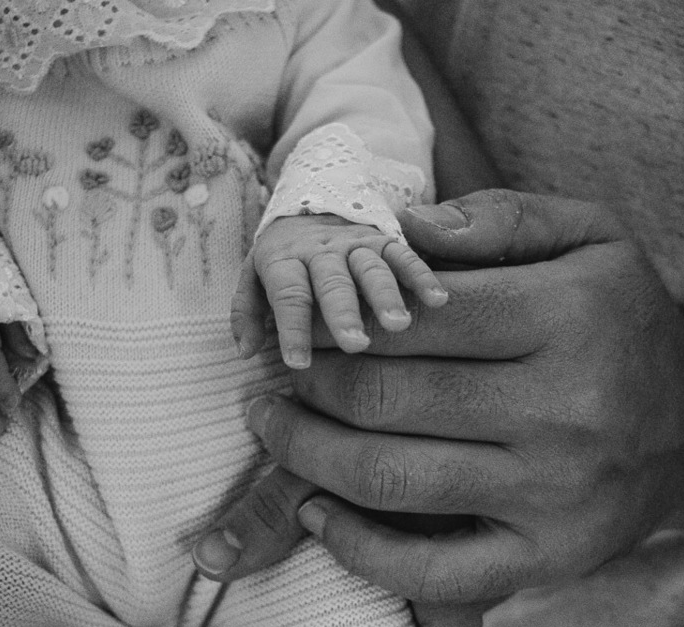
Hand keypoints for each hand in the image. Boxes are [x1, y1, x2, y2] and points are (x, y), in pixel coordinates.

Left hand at [231, 215, 448, 368]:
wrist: (311, 205)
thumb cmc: (283, 259)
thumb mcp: (254, 276)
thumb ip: (247, 312)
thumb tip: (245, 351)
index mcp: (284, 259)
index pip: (289, 295)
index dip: (292, 328)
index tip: (298, 364)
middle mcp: (321, 251)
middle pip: (333, 283)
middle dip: (344, 314)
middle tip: (355, 345)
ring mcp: (356, 245)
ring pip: (372, 269)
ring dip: (386, 296)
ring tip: (399, 325)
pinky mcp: (384, 241)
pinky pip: (404, 256)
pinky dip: (422, 276)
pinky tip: (438, 300)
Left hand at [241, 189, 683, 603]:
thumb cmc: (622, 318)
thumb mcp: (588, 235)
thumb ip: (498, 216)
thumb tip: (401, 225)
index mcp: (567, 315)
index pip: (413, 314)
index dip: (336, 317)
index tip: (302, 322)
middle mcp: (563, 407)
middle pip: (386, 396)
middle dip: (307, 385)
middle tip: (276, 377)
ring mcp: (553, 493)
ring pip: (390, 479)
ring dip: (305, 455)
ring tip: (274, 429)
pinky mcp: (547, 558)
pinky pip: (430, 572)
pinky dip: (356, 550)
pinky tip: (318, 513)